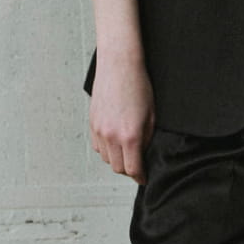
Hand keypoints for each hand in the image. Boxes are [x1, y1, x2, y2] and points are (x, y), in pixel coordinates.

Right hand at [89, 54, 154, 184]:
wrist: (119, 66)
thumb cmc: (138, 86)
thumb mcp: (151, 115)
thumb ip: (146, 139)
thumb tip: (143, 154)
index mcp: (131, 136)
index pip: (133, 169)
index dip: (141, 177)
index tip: (144, 178)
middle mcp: (112, 136)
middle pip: (118, 168)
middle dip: (129, 169)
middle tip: (137, 165)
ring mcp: (100, 130)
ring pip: (106, 158)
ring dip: (116, 159)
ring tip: (126, 152)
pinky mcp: (92, 123)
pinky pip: (97, 146)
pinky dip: (106, 149)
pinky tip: (114, 141)